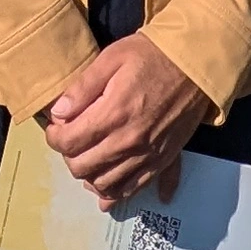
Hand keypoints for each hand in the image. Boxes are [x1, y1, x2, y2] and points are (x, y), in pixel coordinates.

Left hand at [43, 34, 210, 205]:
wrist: (196, 66)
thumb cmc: (152, 56)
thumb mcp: (112, 58)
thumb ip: (83, 87)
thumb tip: (58, 113)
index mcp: (114, 114)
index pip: (69, 143)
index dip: (54, 137)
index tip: (56, 127)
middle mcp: (130, 142)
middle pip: (83, 168)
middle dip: (69, 156)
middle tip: (71, 139)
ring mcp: (148, 156)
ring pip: (106, 185)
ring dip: (89, 176)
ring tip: (88, 157)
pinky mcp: (164, 161)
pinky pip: (136, 189)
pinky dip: (118, 193)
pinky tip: (109, 191)